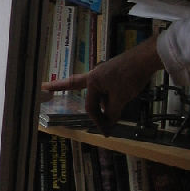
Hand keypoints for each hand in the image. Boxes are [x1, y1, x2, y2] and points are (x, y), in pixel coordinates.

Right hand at [41, 34, 162, 133]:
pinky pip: (106, 86)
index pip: (91, 107)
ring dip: (101, 101)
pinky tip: (118, 98)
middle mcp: (95, 75)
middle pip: (75, 84)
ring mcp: (104, 72)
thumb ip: (112, 112)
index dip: (97, 121)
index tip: (105, 132)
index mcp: (93, 81)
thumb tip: (108, 123)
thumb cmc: (130, 76)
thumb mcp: (121, 98)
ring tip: (109, 106)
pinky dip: (108, 95)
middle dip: (60, 86)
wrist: (146, 58)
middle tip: (43, 86)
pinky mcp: (113, 72)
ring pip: (97, 91)